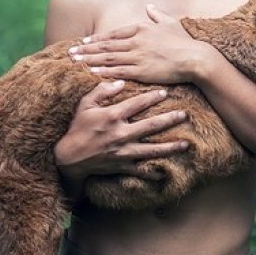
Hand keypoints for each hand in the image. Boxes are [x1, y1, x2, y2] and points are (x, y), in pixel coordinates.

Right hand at [54, 79, 188, 192]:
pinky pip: (141, 170)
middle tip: (185, 115)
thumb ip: (101, 91)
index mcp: (112, 117)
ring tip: (186, 144)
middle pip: (151, 126)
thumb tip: (120, 82)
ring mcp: (123, 152)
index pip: (137, 104)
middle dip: (170, 120)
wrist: (69, 158)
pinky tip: (166, 172)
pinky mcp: (122, 166)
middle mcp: (121, 134)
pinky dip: (153, 172)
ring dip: (170, 147)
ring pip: (152, 150)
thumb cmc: (77, 128)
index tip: (165, 92)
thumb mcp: (85, 105)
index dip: (152, 97)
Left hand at [67, 5, 214, 85]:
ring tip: (74, 62)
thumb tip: (150, 6)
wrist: (195, 58)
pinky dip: (103, 71)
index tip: (83, 41)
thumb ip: (157, 14)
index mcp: (141, 28)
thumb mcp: (170, 23)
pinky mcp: (141, 71)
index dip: (96, 38)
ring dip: (89, 60)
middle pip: (105, 45)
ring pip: (107, 58)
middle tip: (69, 53)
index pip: (113, 34)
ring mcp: (137, 56)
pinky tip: (91, 72)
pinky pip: (118, 71)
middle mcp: (136, 41)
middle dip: (86, 49)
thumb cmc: (184, 41)